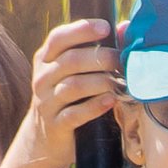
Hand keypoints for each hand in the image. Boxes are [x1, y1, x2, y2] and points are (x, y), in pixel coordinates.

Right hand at [27, 17, 121, 142]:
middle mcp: (43, 78)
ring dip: (102, 82)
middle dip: (101, 58)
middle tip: (122, 60)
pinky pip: (75, 113)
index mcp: (45, 59)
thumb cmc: (67, 99)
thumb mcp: (71, 74)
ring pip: (74, 86)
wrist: (44, 139)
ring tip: (121, 83)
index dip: (82, 29)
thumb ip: (93, 51)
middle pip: (71, 61)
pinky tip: (111, 100)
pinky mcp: (55, 125)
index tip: (106, 27)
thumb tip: (124, 28)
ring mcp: (46, 102)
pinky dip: (95, 106)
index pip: (58, 38)